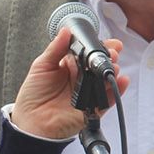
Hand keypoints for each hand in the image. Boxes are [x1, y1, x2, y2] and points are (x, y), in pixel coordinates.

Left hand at [11, 28, 125, 139]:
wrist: (31, 122)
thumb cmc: (33, 95)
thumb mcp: (41, 66)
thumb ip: (56, 48)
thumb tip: (66, 31)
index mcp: (69, 66)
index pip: (87, 52)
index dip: (97, 46)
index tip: (108, 41)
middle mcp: (80, 78)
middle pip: (99, 65)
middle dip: (108, 56)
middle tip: (112, 52)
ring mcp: (87, 93)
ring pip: (105, 79)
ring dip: (112, 71)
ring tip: (113, 65)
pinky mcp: (92, 108)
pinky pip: (108, 98)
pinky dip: (117, 90)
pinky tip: (121, 80)